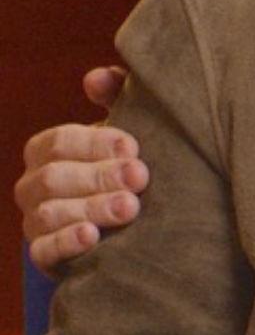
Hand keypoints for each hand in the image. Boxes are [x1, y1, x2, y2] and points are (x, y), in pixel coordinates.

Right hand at [17, 67, 143, 266]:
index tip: (133, 147)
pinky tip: (92, 236)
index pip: (58, 141)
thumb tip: (97, 77)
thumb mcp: (127, 134)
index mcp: (48, 151)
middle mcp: (34, 185)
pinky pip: (43, 251)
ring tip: (131, 207)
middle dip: (100, 176)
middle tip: (141, 177)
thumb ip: (117, 98)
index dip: (94, 143)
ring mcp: (36, 222)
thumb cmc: (129, 165)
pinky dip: (66, 242)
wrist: (135, 226)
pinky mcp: (46, 257)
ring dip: (91, 208)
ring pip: (49, 213)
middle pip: (54, 177)